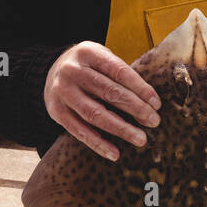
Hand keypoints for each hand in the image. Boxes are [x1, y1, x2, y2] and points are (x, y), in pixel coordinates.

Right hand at [44, 42, 161, 161]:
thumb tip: (150, 100)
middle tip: (154, 121)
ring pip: (95, 114)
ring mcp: (63, 92)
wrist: (49, 71)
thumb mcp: (100, 57)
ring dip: (121, 129)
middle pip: (109, 92)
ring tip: (140, 139)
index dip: (140, 88)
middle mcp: (73, 71)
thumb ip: (120, 72)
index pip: (119, 71)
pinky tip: (115, 153)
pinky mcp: (56, 111)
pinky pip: (79, 131)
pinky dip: (98, 144)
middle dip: (135, 108)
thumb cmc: (87, 66)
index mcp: (88, 53)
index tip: (156, 103)